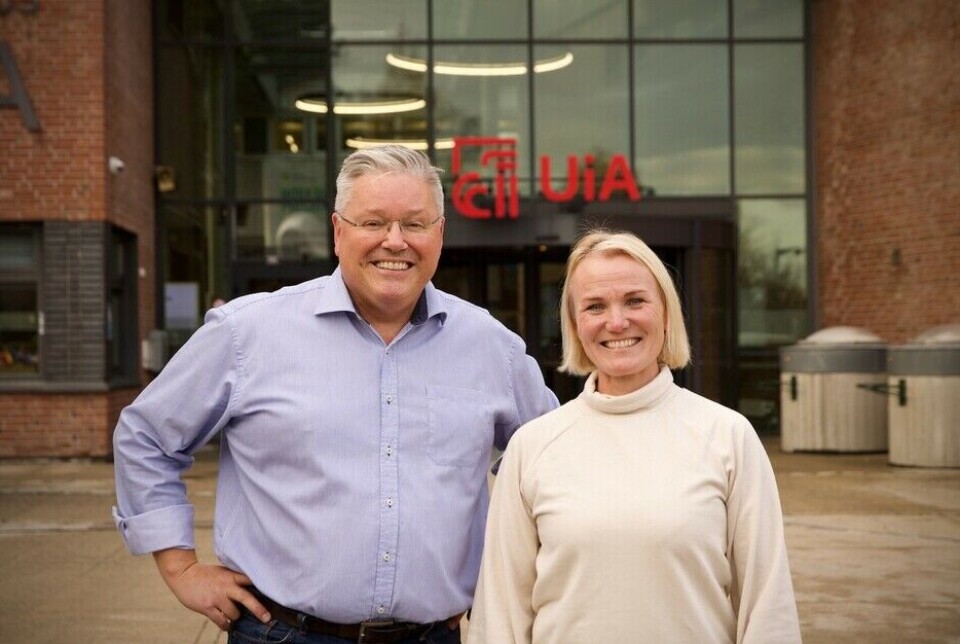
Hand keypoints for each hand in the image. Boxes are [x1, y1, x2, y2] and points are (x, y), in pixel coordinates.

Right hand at [153, 548, 271, 630]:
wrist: (184, 575)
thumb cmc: (206, 575)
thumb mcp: (223, 572)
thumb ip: (235, 578)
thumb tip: (251, 587)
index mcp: (232, 576)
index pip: (251, 579)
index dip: (263, 585)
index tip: (276, 591)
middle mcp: (226, 586)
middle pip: (247, 598)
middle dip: (259, 609)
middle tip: (268, 618)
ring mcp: (217, 597)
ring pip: (234, 614)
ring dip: (235, 617)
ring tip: (232, 614)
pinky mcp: (208, 607)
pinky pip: (222, 621)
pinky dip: (226, 625)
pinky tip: (227, 624)